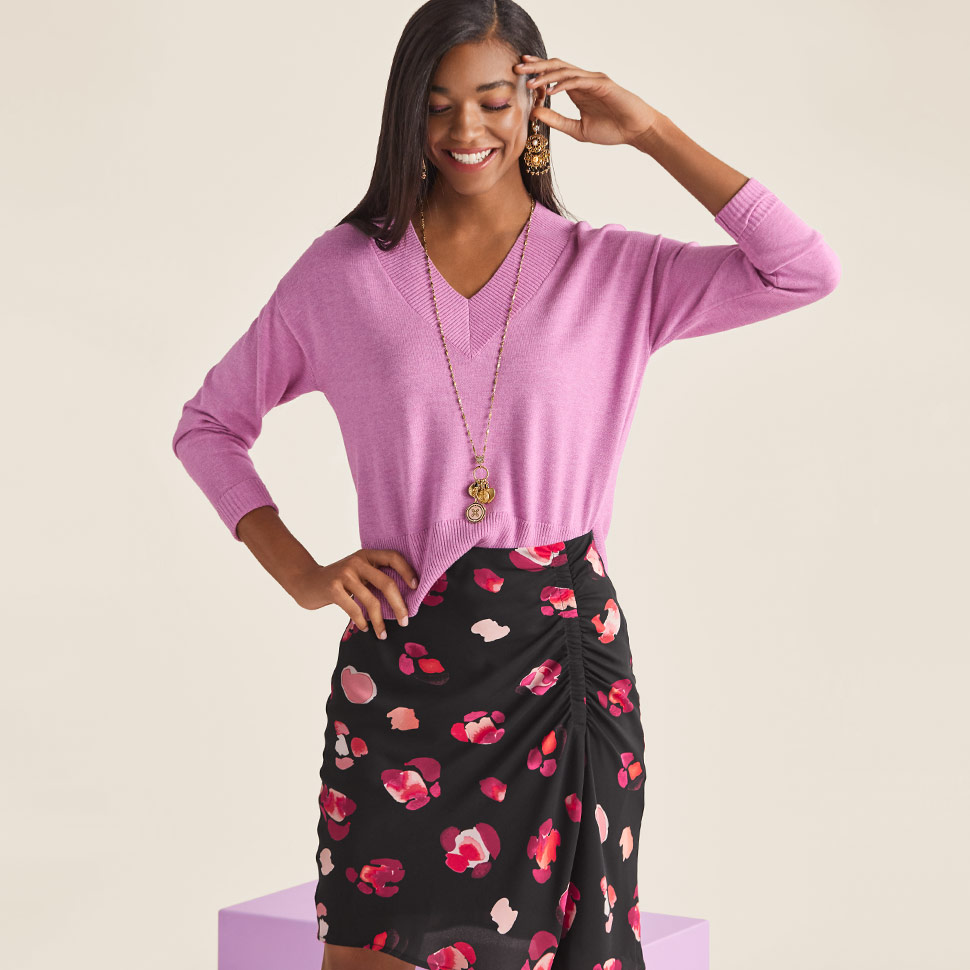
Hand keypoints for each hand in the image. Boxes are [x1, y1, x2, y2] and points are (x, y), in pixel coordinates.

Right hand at [289, 548, 417, 638]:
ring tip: (383, 634)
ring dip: (380, 621)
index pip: (393, 557)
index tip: (415, 587)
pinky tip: (365, 628)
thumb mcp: (357, 572)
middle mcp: (357, 561)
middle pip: (386, 583)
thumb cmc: (337, 581)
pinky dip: (362, 622)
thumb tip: (403, 599)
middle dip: (399, 605)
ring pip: (371, 601)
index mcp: (366, 555)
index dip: (407, 571)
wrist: (306, 581)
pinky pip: (355, 609)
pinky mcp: (333, 588)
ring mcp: (344, 574)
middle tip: (405, 621)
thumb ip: (374, 577)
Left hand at [515, 54, 661, 147]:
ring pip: (564, 71)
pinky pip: (578, 81)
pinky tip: (550, 91)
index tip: (519, 75)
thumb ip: (557, 121)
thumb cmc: (611, 130)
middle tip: (516, 69)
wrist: (636, 131)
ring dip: (545, 75)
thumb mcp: (577, 130)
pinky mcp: (602, 84)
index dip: (536, 73)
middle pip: (555, 67)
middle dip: (535, 67)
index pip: (553, 76)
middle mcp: (583, 81)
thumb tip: (535, 114)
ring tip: (529, 81)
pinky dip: (563, 84)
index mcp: (576, 90)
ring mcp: (592, 80)